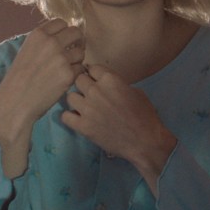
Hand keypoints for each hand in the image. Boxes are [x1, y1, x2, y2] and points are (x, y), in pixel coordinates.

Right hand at [0, 19, 84, 177]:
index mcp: (38, 35)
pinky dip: (75, 74)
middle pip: (76, 32)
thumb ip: (44, 42)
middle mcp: (51, 43)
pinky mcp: (69, 74)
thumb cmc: (18, 79)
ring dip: (76, 59)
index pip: (61, 22)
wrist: (15, 102)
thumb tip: (63, 34)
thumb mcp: (26, 51)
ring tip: (64, 69)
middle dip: (76, 41)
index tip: (64, 39)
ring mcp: (61, 58)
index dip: (64, 31)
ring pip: (81, 52)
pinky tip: (63, 80)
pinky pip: (80, 68)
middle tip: (72, 51)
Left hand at [61, 65, 176, 194]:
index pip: (92, 68)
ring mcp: (87, 109)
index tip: (96, 79)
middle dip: (84, 85)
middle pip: (78, 79)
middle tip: (91, 94)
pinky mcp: (82, 126)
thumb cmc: (145, 115)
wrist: (144, 141)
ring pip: (69, 97)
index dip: (95, 74)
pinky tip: (79, 119)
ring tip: (84, 106)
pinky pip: (65, 116)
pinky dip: (70, 117)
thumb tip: (107, 84)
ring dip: (77, 100)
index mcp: (111, 80)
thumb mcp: (136, 92)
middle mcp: (96, 91)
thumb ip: (118, 85)